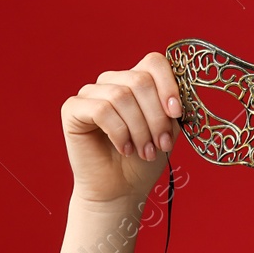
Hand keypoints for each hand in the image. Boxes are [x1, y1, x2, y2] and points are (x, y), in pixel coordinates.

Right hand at [61, 51, 185, 207]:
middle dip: (156, 117)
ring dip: (139, 129)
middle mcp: (112, 81)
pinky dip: (118, 132)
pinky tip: (124, 148)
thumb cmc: (144, 159)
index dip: (168, 85)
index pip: (153, 62)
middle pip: (140, 80)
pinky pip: (101, 110)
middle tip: (161, 144)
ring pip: (121, 96)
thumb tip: (180, 92)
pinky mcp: (72, 108)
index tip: (176, 113)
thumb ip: (171, 106)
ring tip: (144, 151)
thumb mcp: (168, 129)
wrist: (121, 190)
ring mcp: (91, 93)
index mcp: (136, 81)